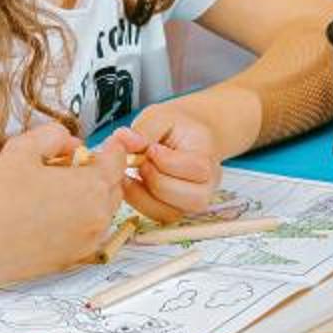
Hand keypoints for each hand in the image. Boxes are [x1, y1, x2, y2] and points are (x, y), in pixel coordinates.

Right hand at [0, 122, 123, 284]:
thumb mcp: (24, 147)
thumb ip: (55, 135)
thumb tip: (72, 142)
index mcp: (92, 186)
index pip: (119, 160)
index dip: (110, 148)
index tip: (99, 146)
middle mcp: (98, 216)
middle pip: (115, 186)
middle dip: (99, 173)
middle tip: (70, 169)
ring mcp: (88, 241)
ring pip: (104, 211)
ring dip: (91, 198)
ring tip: (56, 194)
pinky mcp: (75, 259)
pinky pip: (90, 233)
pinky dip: (80, 221)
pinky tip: (51, 217)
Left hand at [123, 103, 223, 220]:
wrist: (183, 136)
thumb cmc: (173, 126)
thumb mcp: (159, 116)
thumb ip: (144, 129)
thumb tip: (124, 140)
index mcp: (209, 155)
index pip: (197, 168)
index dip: (166, 161)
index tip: (149, 148)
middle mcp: (208, 183)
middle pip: (192, 198)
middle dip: (157, 181)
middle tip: (141, 163)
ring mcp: (193, 201)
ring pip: (172, 212)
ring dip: (145, 195)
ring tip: (133, 174)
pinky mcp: (176, 210)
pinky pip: (158, 216)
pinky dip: (140, 202)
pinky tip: (132, 183)